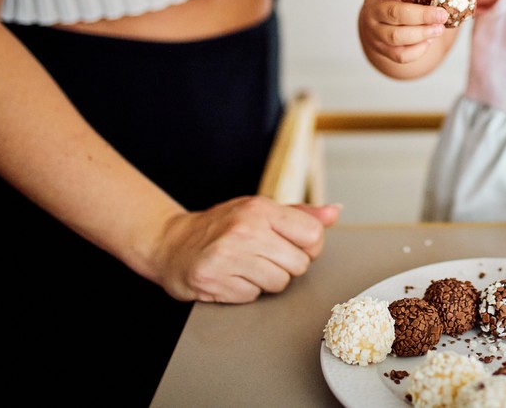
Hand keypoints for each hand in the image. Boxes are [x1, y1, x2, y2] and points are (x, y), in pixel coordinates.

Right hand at [150, 197, 340, 302]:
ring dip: (267, 280)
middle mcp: (245, 230)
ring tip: (248, 266)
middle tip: (265, 256)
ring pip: (279, 283)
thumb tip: (334, 212)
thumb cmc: (221, 227)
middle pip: (299, 264)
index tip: (293, 244)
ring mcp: (228, 256)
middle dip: (288, 265)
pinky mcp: (214, 280)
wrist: (170, 244)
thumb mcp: (259, 210)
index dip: (309, 246)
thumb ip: (300, 215)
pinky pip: (254, 296)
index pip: (313, 234)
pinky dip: (246, 291)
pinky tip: (232, 277)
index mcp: (260, 209)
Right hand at [359, 0, 447, 64]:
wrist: (382, 22)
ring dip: (422, 33)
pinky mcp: (381, 50)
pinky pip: (400, 55)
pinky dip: (418, 50)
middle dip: (422, 15)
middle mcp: (372, 10)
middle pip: (394, 13)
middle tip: (442, 15)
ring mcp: (374, 32)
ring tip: (439, 29)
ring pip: (396, 36)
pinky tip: (429, 40)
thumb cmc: (399, 0)